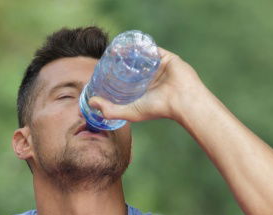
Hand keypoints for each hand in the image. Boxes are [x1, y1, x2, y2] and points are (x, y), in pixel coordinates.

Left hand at [87, 46, 207, 124]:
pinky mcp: (166, 57)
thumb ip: (110, 110)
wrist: (182, 100)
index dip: (114, 75)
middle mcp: (151, 78)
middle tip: (106, 58)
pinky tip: (128, 43)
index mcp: (144, 91)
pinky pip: (151, 48)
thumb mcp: (129, 112)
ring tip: (114, 49)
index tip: (101, 71)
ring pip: (141, 56)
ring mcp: (159, 67)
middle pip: (132, 66)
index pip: (126, 81)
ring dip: (129, 52)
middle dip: (120, 62)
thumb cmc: (157, 108)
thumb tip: (90, 103)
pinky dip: (141, 45)